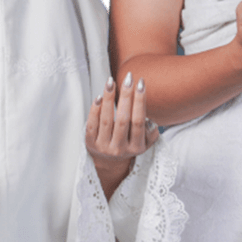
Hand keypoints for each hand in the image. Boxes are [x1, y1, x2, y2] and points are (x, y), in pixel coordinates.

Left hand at [85, 73, 158, 198]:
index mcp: (136, 147)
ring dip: (109, 99)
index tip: (141, 83)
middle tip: (128, 78)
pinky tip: (99, 96)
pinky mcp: (90, 143)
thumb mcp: (144, 143)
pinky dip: (95, 110)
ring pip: (106, 120)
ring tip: (111, 81)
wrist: (109, 163)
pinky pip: (92, 124)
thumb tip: (150, 120)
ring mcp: (104, 147)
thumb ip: (151, 132)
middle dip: (126, 96)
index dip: (140, 101)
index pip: (138, 121)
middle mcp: (120, 148)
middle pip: (123, 119)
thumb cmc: (129, 144)